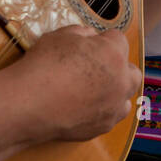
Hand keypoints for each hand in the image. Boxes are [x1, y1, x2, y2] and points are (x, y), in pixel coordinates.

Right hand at [16, 26, 141, 141]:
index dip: (103, 39)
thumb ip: (82, 34)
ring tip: (93, 91)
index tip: (91, 44)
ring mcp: (113, 107)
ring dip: (114, 92)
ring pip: (125, 98)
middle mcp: (121, 81)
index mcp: (113, 54)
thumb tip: (90, 38)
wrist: (28, 104)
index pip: (118, 40)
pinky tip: (84, 108)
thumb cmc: (43, 65)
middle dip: (119, 67)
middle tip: (97, 68)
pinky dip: (102, 112)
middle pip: (132, 72)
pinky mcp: (103, 127)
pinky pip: (110, 117)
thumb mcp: (60, 36)